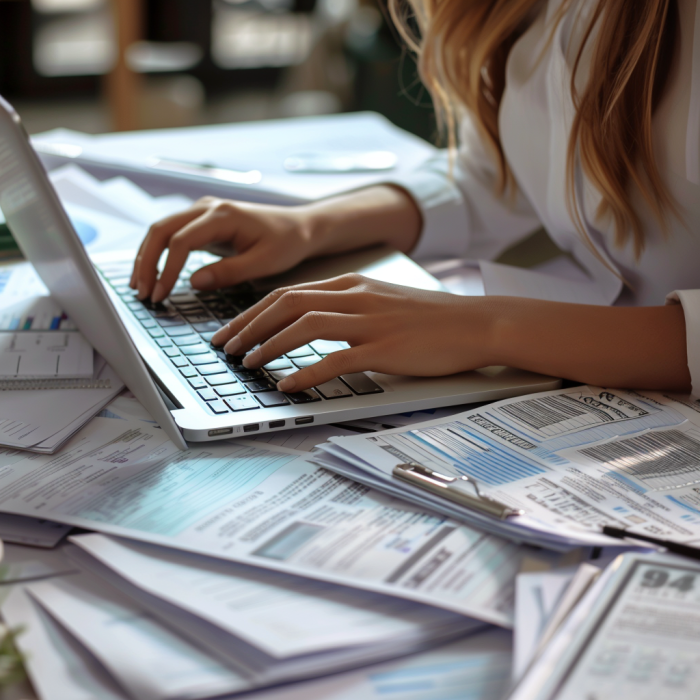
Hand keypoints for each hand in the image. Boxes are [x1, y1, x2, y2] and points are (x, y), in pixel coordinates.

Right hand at [130, 197, 314, 301]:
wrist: (300, 227)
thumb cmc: (287, 243)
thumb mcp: (263, 263)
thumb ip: (229, 272)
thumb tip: (193, 283)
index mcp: (223, 215)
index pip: (181, 241)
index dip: (166, 270)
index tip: (160, 295)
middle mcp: (207, 208)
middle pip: (161, 230)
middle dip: (146, 262)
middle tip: (142, 294)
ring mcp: (202, 212)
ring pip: (161, 230)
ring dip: (147, 257)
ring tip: (140, 288)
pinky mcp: (202, 222)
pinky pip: (172, 234)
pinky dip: (158, 254)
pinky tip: (153, 275)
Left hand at [210, 274, 493, 392]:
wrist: (475, 323)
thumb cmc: (430, 318)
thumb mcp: (382, 301)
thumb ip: (347, 308)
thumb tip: (310, 324)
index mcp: (352, 284)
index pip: (288, 293)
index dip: (253, 313)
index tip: (233, 331)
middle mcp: (355, 298)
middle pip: (286, 304)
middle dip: (249, 326)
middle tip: (226, 348)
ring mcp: (370, 322)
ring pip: (305, 327)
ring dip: (269, 346)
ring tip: (248, 364)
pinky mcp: (385, 349)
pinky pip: (336, 360)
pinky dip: (307, 372)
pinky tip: (288, 384)